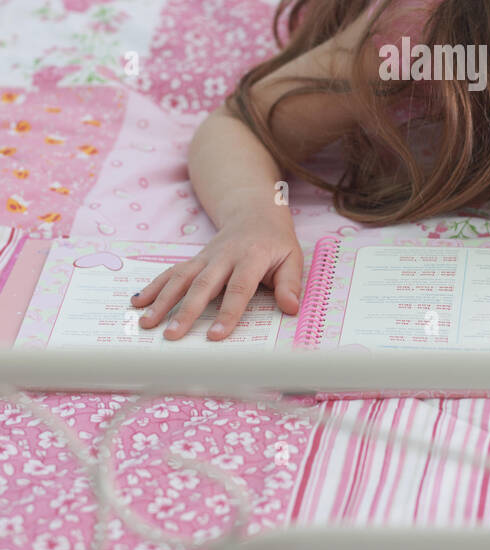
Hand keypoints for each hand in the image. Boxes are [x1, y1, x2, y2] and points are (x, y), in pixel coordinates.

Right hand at [129, 206, 303, 341]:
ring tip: (146, 323)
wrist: (254, 212)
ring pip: (180, 278)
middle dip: (185, 311)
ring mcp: (205, 257)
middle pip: (202, 285)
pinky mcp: (194, 260)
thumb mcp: (292, 257)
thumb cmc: (275, 242)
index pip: (239, 288)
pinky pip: (171, 272)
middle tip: (171, 335)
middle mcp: (224, 256)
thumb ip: (290, 284)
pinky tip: (137, 302)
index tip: (215, 336)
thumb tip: (291, 308)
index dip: (228, 313)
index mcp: (251, 257)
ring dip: (162, 300)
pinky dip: (153, 287)